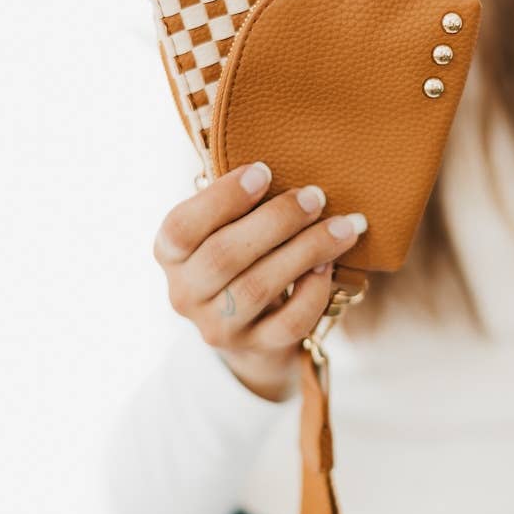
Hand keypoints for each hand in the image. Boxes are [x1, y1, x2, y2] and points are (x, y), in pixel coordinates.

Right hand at [153, 161, 367, 401]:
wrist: (250, 325)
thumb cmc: (242, 253)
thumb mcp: (225, 226)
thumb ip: (238, 201)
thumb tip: (281, 165)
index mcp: (170, 254)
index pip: (182, 228)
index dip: (222, 198)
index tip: (265, 170)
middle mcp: (184, 294)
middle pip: (224, 256)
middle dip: (276, 221)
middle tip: (316, 196)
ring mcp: (218, 327)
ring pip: (258, 288)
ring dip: (306, 251)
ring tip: (343, 226)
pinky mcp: (255, 347)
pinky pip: (288, 323)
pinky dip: (313, 292)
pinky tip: (330, 265)